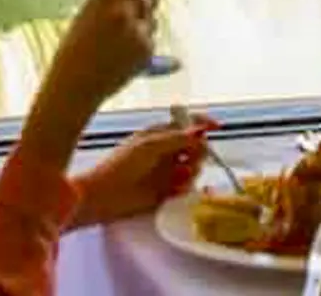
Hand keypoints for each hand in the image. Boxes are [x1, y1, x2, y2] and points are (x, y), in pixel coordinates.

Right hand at [19, 0, 159, 171]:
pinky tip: (122, 52)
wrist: (76, 86)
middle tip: (127, 14)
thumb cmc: (75, 48)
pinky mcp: (148, 50)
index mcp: (107, 1)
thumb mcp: (87, 13)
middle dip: (144, 0)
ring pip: (152, 17)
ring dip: (143, 22)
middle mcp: (126, 14)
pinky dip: (142, 41)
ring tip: (118, 39)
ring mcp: (139, 33)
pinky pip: (151, 36)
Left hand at [70, 114, 217, 229]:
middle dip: (198, 151)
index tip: (217, 127)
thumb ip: (177, 138)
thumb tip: (201, 131)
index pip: (187, 123)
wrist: (103, 196)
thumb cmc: (122, 165)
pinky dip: (185, 186)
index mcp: (160, 134)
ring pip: (194, 166)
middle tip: (190, 159)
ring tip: (180, 177)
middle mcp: (167, 151)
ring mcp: (167, 171)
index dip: (202, 123)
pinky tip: (176, 189)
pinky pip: (187, 186)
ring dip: (192, 171)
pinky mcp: (167, 191)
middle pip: (196, 146)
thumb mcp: (150, 145)